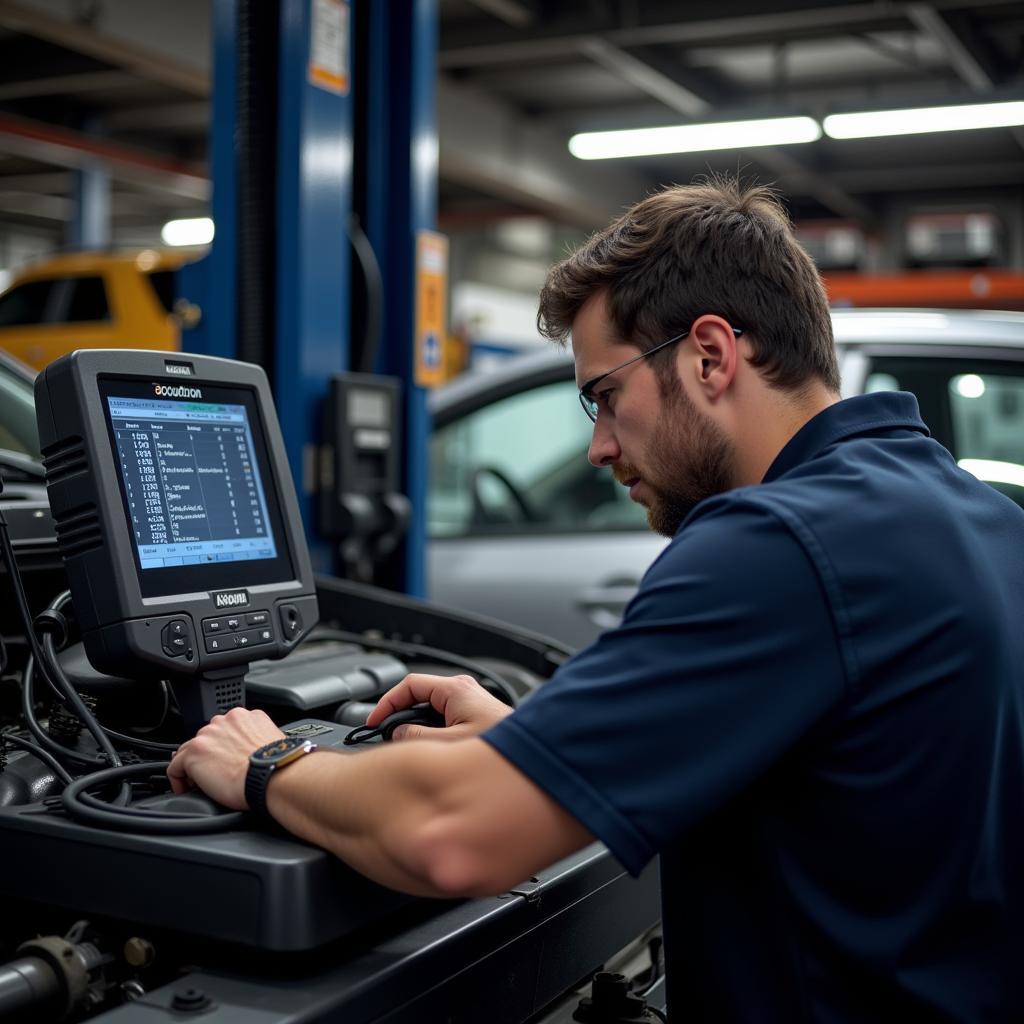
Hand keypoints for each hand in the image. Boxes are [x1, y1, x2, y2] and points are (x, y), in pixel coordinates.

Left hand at [167, 707, 284, 808]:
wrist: (273, 775)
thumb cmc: (279, 764)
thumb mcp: (273, 741)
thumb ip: (258, 739)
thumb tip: (255, 755)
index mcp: (246, 716)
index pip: (223, 730)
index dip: (220, 748)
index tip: (222, 762)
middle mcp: (225, 721)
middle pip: (205, 738)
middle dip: (206, 756)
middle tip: (213, 775)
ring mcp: (208, 735)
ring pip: (188, 750)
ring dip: (192, 767)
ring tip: (199, 785)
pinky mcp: (195, 753)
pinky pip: (175, 767)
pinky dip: (178, 780)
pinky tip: (187, 791)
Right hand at [367, 673, 512, 741]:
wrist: (536, 757)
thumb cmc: (503, 747)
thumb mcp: (450, 743)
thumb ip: (418, 736)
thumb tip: (398, 733)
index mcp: (455, 690)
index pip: (410, 685)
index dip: (387, 703)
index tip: (375, 721)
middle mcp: (463, 692)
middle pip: (419, 698)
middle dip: (402, 718)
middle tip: (388, 738)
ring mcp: (470, 704)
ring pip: (431, 712)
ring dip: (418, 729)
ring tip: (410, 749)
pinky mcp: (476, 718)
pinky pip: (444, 722)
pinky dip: (432, 735)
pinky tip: (432, 753)